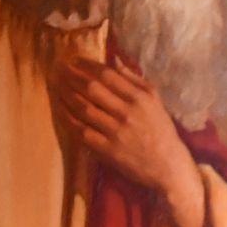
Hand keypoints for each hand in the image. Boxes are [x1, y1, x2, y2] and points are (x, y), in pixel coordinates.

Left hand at [56, 57, 204, 226]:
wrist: (169, 168)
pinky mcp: (108, 150)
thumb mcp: (155, 102)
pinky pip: (82, 130)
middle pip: (91, 88)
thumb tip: (114, 58)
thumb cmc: (162, 132)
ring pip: (83, 107)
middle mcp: (127, 113)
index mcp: (140, 99)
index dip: (86, 64)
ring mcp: (116, 132)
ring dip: (65, 94)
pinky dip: (68, 118)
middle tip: (59, 69)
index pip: (107, 75)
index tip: (74, 60)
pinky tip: (61, 110)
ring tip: (56, 86)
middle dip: (71, 76)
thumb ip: (135, 79)